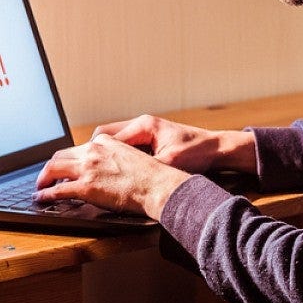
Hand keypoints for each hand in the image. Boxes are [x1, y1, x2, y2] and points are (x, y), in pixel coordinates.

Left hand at [34, 134, 190, 219]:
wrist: (158, 186)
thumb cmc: (151, 176)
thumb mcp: (130, 156)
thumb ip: (113, 157)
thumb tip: (105, 168)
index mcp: (105, 142)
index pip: (79, 148)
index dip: (69, 159)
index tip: (65, 167)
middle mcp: (93, 151)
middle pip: (61, 155)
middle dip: (51, 167)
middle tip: (47, 176)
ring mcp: (88, 168)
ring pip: (53, 168)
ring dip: (44, 178)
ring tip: (40, 186)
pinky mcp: (86, 186)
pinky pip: (58, 190)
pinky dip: (46, 194)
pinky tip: (42, 197)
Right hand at [92, 115, 256, 174]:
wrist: (217, 149)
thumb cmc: (197, 152)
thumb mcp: (170, 162)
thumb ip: (147, 167)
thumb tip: (126, 177)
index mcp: (144, 126)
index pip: (108, 137)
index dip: (95, 154)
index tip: (85, 168)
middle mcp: (141, 125)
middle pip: (106, 135)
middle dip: (94, 152)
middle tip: (86, 170)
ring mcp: (145, 132)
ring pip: (114, 140)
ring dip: (106, 155)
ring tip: (97, 172)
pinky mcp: (150, 140)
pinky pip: (126, 146)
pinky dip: (118, 157)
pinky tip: (117, 172)